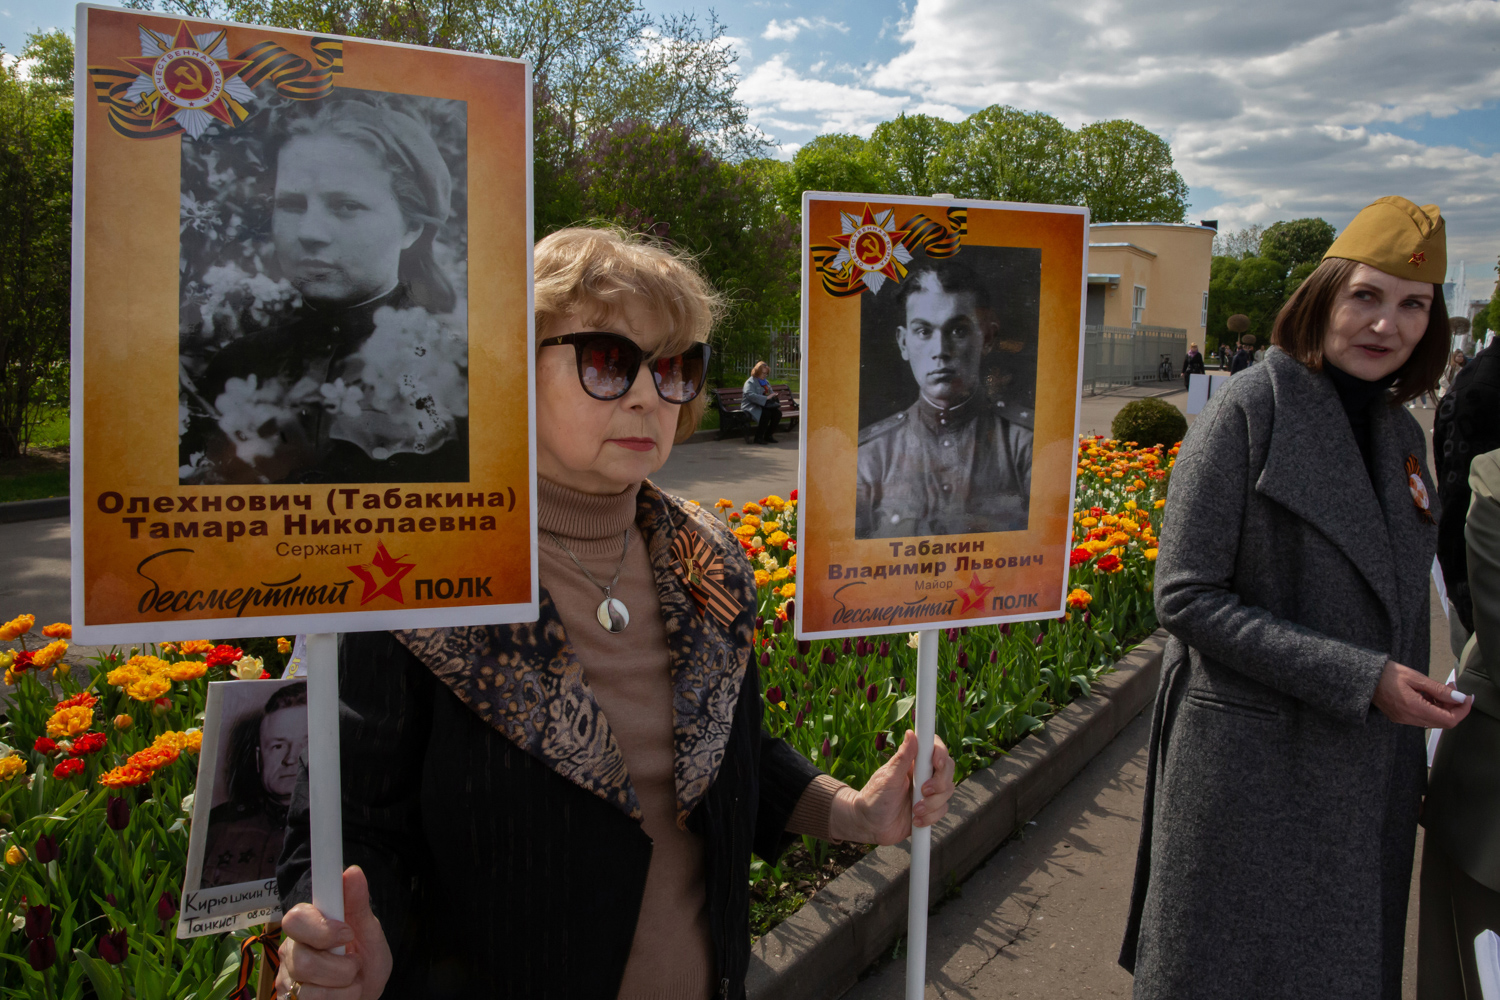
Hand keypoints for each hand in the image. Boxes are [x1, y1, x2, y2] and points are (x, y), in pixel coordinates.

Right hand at [277, 867, 391, 999]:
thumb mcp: (369, 931)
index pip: (295, 919)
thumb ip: (358, 904)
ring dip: (344, 990)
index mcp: (308, 925)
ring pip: (309, 991)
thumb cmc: (365, 958)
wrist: (365, 992)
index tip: (347, 934)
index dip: (321, 929)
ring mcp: (286, 980)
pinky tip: (340, 996)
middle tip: (355, 964)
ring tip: (351, 982)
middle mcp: (291, 951)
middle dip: (341, 968)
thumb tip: (353, 871)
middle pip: (304, 961)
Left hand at [829, 730, 956, 844]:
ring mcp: (929, 791)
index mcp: (912, 762)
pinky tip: (915, 819)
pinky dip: (931, 816)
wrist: (871, 828)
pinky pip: (943, 809)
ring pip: (948, 790)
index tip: (936, 763)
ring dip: (932, 803)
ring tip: (914, 810)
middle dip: (939, 783)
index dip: (940, 752)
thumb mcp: (888, 778)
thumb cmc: (874, 799)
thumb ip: (902, 757)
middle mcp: (923, 774)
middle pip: (947, 768)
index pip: (934, 747)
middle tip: (923, 791)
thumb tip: (910, 733)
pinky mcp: (931, 809)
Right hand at [1372, 660, 1472, 729]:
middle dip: (1453, 707)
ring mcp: (1404, 720)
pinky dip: (1432, 709)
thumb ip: (1439, 690)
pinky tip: (1428, 695)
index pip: (1449, 720)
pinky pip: (1423, 719)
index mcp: (1415, 708)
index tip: (1467, 698)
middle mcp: (1410, 719)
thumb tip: (1459, 698)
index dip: (1462, 710)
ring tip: (1440, 690)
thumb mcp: (1416, 677)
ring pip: (1434, 721)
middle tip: (1453, 689)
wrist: (1364, 677)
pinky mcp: (1400, 718)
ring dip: (1443, 708)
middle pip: (1443, 722)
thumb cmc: (1388, 674)